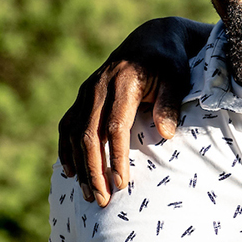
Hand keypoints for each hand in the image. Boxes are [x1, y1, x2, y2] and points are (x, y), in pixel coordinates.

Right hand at [55, 17, 204, 205]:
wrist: (151, 41)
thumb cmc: (169, 63)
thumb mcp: (177, 77)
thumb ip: (169, 103)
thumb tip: (166, 134)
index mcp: (122, 84)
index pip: (114, 127)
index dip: (115, 156)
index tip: (121, 183)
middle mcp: (97, 88)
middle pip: (88, 135)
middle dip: (93, 170)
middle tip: (101, 200)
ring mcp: (86, 93)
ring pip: (73, 134)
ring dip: (78, 166)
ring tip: (88, 195)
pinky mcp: (82, 98)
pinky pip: (66, 126)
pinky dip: (65, 150)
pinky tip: (69, 172)